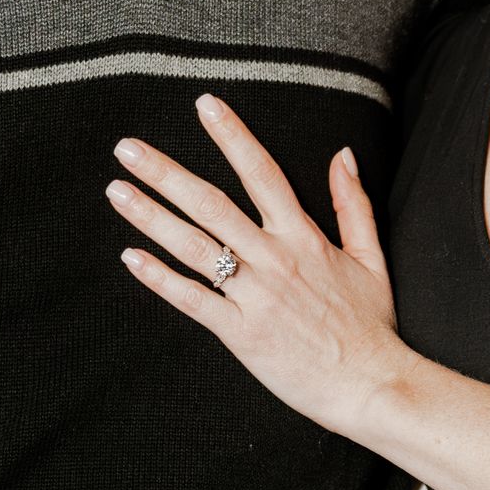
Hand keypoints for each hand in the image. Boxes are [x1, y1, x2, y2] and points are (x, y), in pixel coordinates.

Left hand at [107, 94, 404, 435]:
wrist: (372, 385)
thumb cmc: (371, 326)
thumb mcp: (371, 256)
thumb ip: (352, 203)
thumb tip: (343, 155)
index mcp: (303, 236)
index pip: (261, 172)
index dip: (231, 135)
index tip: (204, 105)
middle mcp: (274, 259)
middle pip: (211, 203)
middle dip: (165, 172)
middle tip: (126, 147)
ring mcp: (255, 296)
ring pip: (194, 246)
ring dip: (151, 216)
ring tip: (116, 190)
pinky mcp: (241, 333)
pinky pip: (192, 300)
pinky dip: (160, 278)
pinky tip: (131, 257)